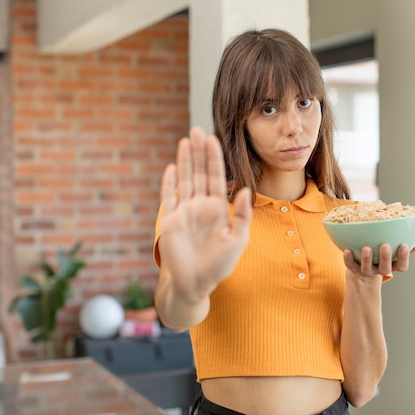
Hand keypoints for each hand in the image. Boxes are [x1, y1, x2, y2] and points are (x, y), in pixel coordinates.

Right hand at [157, 127, 251, 301]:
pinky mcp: (169, 221)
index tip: (213, 139)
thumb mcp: (237, 240)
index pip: (216, 178)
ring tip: (185, 140)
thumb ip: (242, 215)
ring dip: (185, 161)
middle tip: (197, 129)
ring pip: (184, 180)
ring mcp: (183, 212)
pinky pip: (168, 198)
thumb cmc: (219, 265)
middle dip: (198, 152)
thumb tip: (246, 190)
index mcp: (217, 209)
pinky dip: (169, 183)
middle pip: (199, 173)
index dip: (214, 159)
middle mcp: (200, 206)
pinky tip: (172, 167)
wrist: (195, 284)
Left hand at [343, 236, 414, 278]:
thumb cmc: (384, 253)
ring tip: (367, 247)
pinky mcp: (354, 268)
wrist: (364, 266)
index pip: (401, 265)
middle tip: (385, 245)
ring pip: (368, 268)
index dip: (403, 257)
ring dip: (367, 258)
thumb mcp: (397, 249)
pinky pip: (351, 265)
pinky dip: (348, 259)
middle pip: (385, 268)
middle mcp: (380, 269)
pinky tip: (346, 250)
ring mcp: (367, 270)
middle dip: (385, 258)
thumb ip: (411, 244)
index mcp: (393, 264)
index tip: (403, 245)